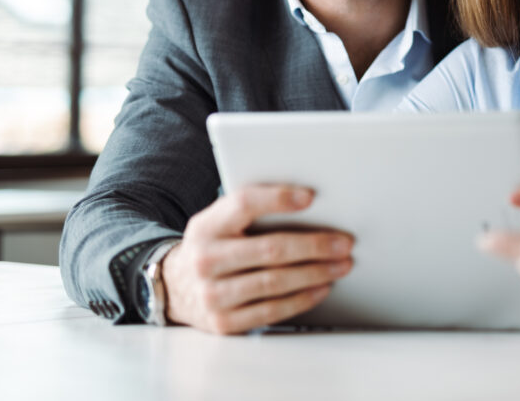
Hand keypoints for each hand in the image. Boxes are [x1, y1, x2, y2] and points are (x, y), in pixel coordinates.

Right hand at [162, 185, 353, 333]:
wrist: (175, 287)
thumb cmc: (213, 245)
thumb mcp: (219, 221)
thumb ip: (252, 210)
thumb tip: (310, 204)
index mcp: (207, 225)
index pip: (244, 204)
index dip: (278, 198)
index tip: (311, 197)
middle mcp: (206, 259)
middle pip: (270, 249)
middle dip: (314, 246)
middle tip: (344, 243)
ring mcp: (212, 294)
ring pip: (274, 282)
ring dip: (315, 273)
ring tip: (341, 265)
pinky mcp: (223, 322)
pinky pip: (271, 310)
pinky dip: (302, 299)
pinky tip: (321, 288)